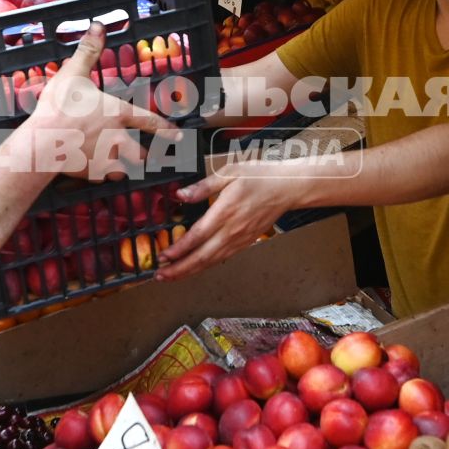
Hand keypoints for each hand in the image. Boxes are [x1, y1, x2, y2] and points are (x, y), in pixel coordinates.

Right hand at [25, 24, 178, 180]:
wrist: (45, 141)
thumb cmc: (60, 106)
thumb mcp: (73, 73)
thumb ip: (88, 51)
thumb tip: (97, 26)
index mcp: (119, 113)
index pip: (150, 122)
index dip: (166, 129)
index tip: (179, 135)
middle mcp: (119, 139)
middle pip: (142, 154)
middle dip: (145, 156)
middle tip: (146, 156)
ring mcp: (106, 159)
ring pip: (124, 169)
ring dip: (124, 168)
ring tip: (117, 167)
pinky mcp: (92, 174)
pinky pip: (101, 178)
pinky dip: (99, 176)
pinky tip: (90, 172)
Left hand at [156, 168, 289, 279]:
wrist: (288, 188)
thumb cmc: (259, 177)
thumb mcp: (229, 172)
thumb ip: (203, 186)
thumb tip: (180, 195)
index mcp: (225, 212)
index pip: (197, 236)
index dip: (179, 249)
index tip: (163, 256)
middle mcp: (232, 231)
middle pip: (202, 257)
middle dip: (179, 269)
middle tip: (160, 276)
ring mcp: (239, 239)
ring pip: (211, 261)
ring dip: (190, 271)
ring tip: (171, 276)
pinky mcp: (245, 242)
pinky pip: (222, 258)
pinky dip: (206, 266)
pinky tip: (194, 268)